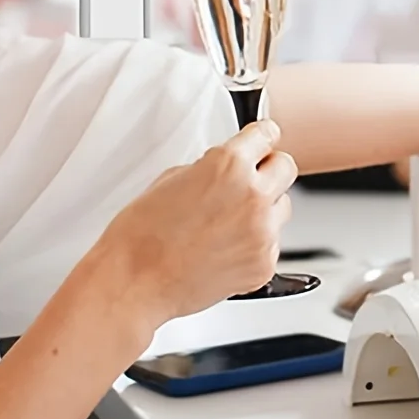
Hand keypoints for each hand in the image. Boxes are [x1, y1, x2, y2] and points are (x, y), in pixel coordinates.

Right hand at [93, 122, 297, 327]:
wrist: (132, 283)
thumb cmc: (141, 236)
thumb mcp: (171, 179)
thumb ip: (211, 167)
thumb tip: (230, 169)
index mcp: (230, 165)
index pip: (267, 134)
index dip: (260, 139)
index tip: (261, 142)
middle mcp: (253, 195)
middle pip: (286, 167)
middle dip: (269, 171)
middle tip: (248, 182)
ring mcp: (263, 232)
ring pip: (282, 208)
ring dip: (264, 209)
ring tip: (227, 224)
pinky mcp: (264, 263)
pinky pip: (272, 244)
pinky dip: (254, 244)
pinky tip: (223, 250)